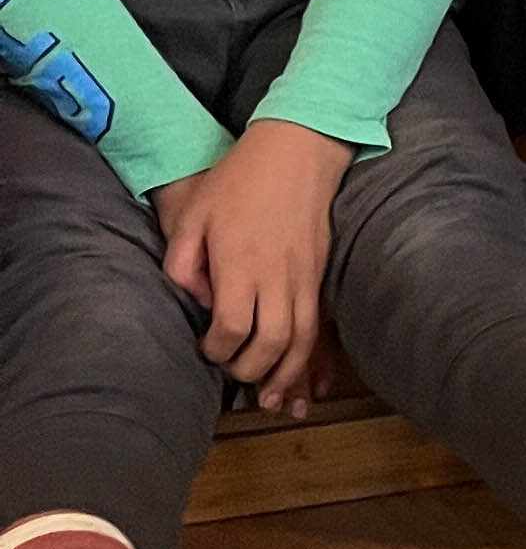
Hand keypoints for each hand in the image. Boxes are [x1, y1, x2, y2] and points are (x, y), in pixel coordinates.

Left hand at [151, 121, 352, 408]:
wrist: (298, 151)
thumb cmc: (239, 180)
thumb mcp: (194, 214)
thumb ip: (183, 263)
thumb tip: (195, 301)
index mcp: (241, 262)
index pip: (233, 327)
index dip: (217, 349)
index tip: (206, 348)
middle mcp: (278, 275)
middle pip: (271, 343)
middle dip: (251, 369)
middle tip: (233, 372)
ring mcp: (304, 277)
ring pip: (301, 340)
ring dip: (287, 374)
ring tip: (273, 397)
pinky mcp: (319, 275)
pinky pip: (317, 327)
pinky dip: (308, 357)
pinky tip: (298, 373)